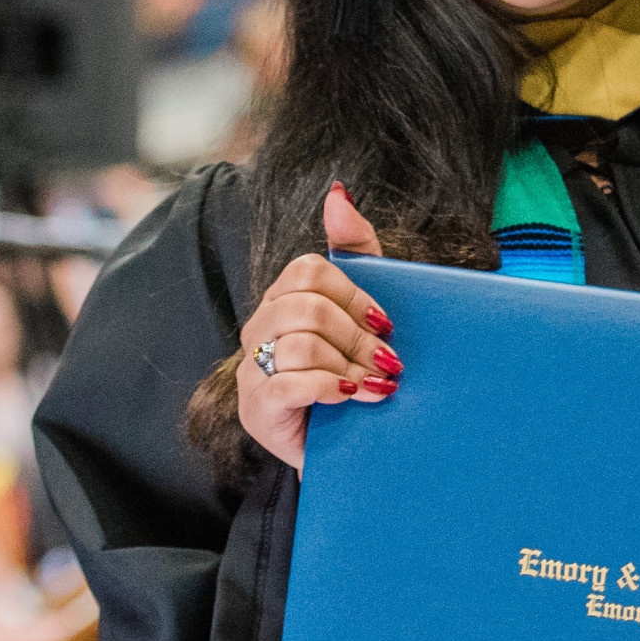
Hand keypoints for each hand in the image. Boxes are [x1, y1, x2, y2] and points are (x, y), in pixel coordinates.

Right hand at [236, 184, 398, 469]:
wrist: (346, 448)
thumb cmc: (355, 373)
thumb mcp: (364, 311)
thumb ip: (356, 251)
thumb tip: (338, 192)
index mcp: (282, 299)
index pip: (308, 271)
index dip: (354, 294)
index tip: (386, 323)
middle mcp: (259, 329)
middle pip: (304, 306)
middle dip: (356, 334)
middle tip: (388, 360)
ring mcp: (251, 369)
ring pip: (297, 344)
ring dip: (348, 365)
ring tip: (375, 386)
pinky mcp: (255, 408)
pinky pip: (287, 384)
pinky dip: (327, 388)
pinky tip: (349, 397)